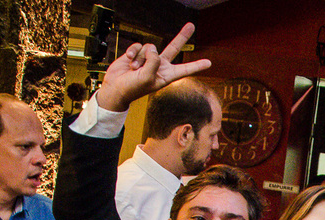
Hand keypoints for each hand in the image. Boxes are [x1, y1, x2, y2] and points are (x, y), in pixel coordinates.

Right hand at [96, 23, 211, 111]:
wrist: (115, 87)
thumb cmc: (132, 88)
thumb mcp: (147, 78)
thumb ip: (154, 62)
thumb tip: (153, 50)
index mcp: (166, 76)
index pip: (185, 69)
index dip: (196, 66)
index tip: (209, 63)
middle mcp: (160, 65)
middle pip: (174, 48)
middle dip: (182, 36)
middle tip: (191, 25)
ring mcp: (149, 59)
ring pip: (150, 47)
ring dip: (140, 57)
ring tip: (135, 69)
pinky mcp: (138, 53)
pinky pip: (139, 45)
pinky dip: (133, 52)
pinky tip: (129, 60)